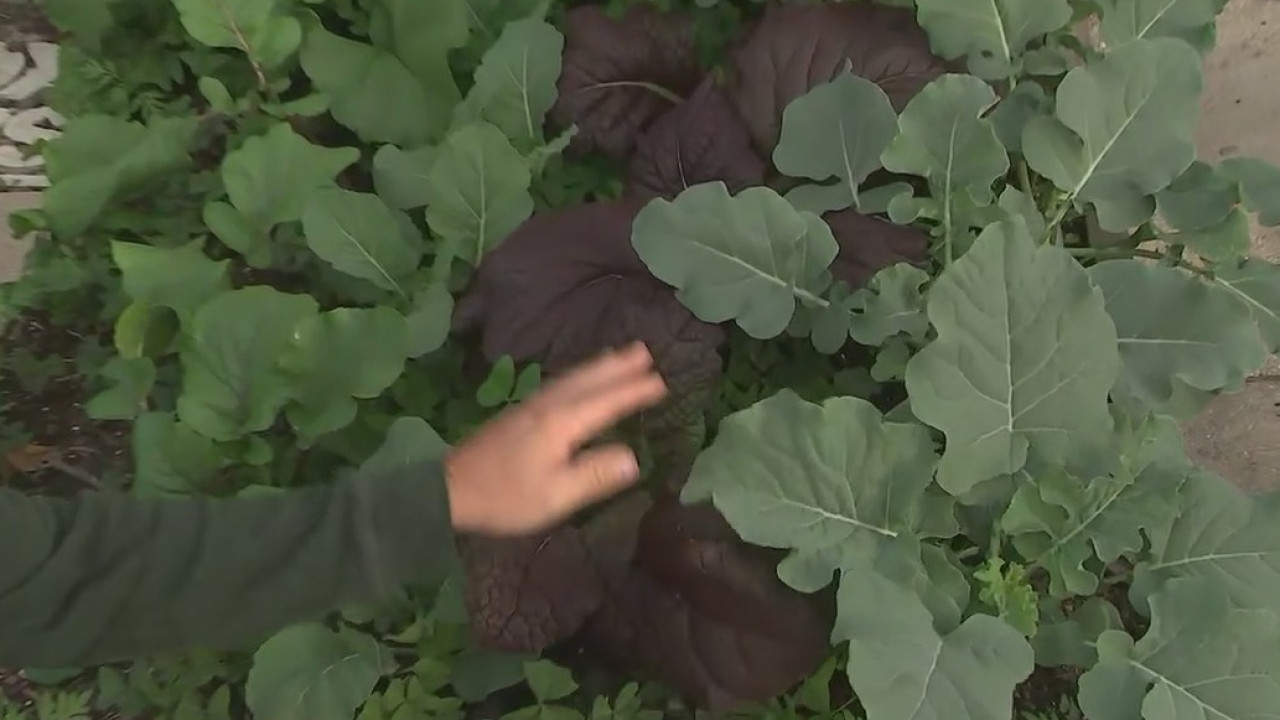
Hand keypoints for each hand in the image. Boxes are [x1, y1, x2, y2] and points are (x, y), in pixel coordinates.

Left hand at [444, 342, 667, 534]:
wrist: (449, 488)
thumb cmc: (505, 496)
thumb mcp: (555, 495)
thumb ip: (594, 475)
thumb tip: (633, 458)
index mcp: (562, 423)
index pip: (607, 402)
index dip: (634, 391)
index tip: (663, 381)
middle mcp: (548, 406)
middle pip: (588, 379)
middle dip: (618, 365)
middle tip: (646, 350)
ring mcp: (531, 406)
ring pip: (572, 377)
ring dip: (598, 365)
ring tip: (621, 354)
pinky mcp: (519, 412)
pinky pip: (559, 383)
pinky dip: (578, 374)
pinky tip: (579, 379)